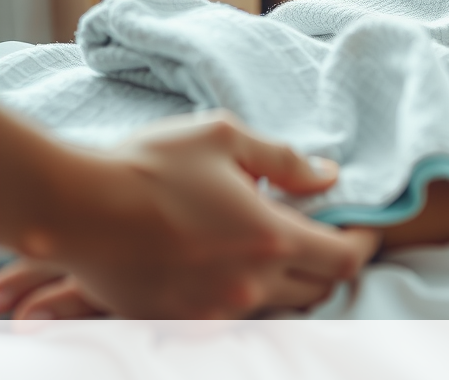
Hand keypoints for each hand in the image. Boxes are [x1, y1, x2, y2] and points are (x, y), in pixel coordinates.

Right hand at [0, 111, 380, 318]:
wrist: (74, 208)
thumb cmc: (150, 165)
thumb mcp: (225, 138)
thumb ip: (285, 159)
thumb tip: (327, 174)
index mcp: (271, 238)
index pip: (346, 258)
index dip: (365, 242)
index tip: (365, 227)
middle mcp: (250, 284)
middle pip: (320, 289)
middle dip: (331, 262)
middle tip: (324, 233)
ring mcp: (214, 310)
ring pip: (279, 306)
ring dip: (291, 281)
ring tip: (276, 246)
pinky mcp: (181, 320)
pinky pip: (233, 316)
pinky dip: (247, 295)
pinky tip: (232, 264)